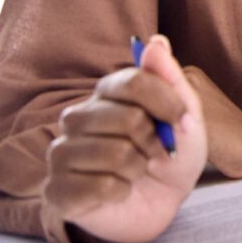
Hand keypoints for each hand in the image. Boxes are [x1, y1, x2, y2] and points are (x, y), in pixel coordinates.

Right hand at [44, 34, 205, 242]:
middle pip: (128, 119)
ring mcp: (61, 153)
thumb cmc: (172, 152)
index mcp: (105, 93)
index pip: (133, 81)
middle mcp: (75, 118)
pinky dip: (121, 192)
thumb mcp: (185, 115)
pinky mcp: (56, 189)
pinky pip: (101, 187)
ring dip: (139, 168)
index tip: (182, 120)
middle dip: (155, 141)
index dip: (166, 101)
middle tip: (155, 152)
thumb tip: (156, 42)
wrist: (161, 200)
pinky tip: (118, 191)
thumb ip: (170, 78)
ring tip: (136, 171)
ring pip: (116, 155)